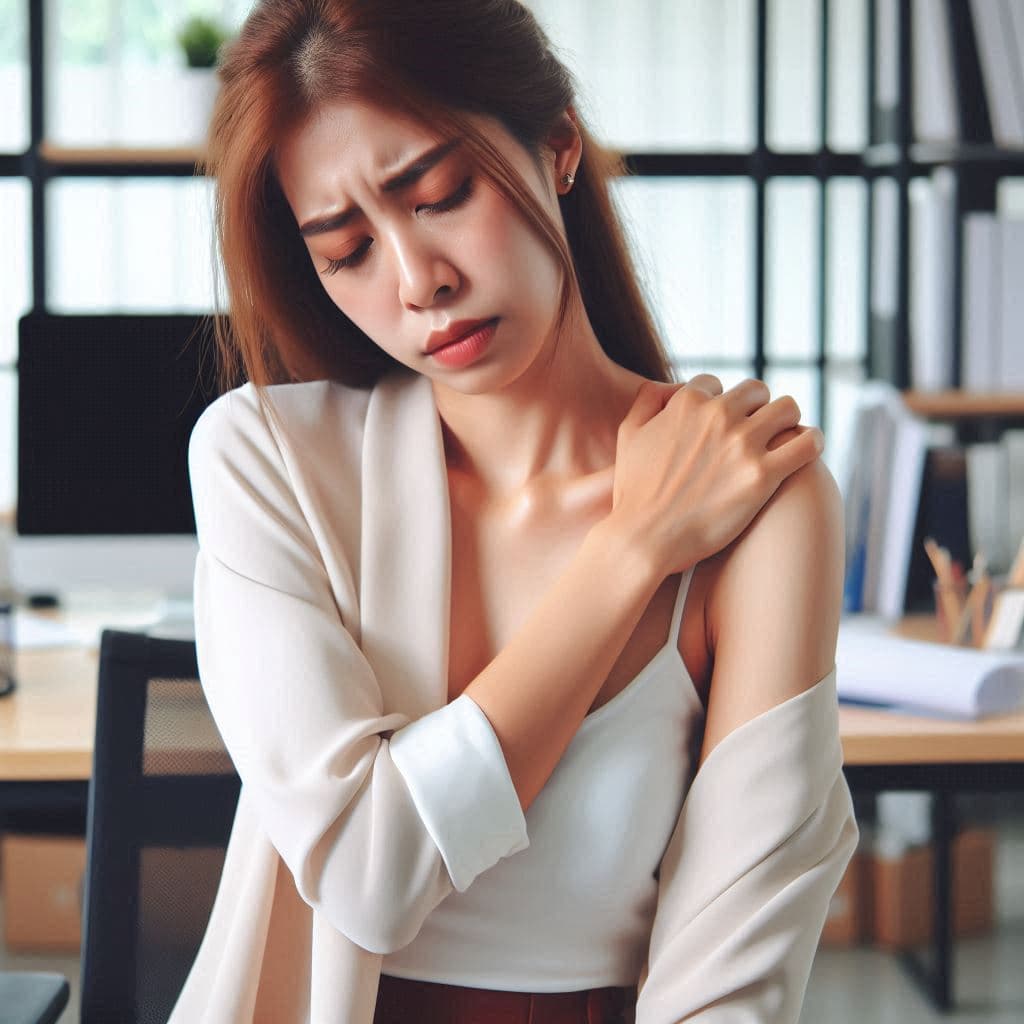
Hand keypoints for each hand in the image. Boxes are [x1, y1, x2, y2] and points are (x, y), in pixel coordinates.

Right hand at [607, 376, 823, 575]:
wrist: (643, 539)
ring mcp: (742, 444)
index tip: (720, 423)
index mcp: (686, 403)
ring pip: (787, 409)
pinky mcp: (763, 475)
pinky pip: (807, 443)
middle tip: (755, 430)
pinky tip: (807, 448)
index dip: (718, 402)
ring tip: (784, 437)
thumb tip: (670, 387)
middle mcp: (717, 416)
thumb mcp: (628, 435)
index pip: (715, 384)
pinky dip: (812, 441)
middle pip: (756, 391)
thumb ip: (647, 401)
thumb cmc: (633, 493)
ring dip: (786, 420)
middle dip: (756, 407)